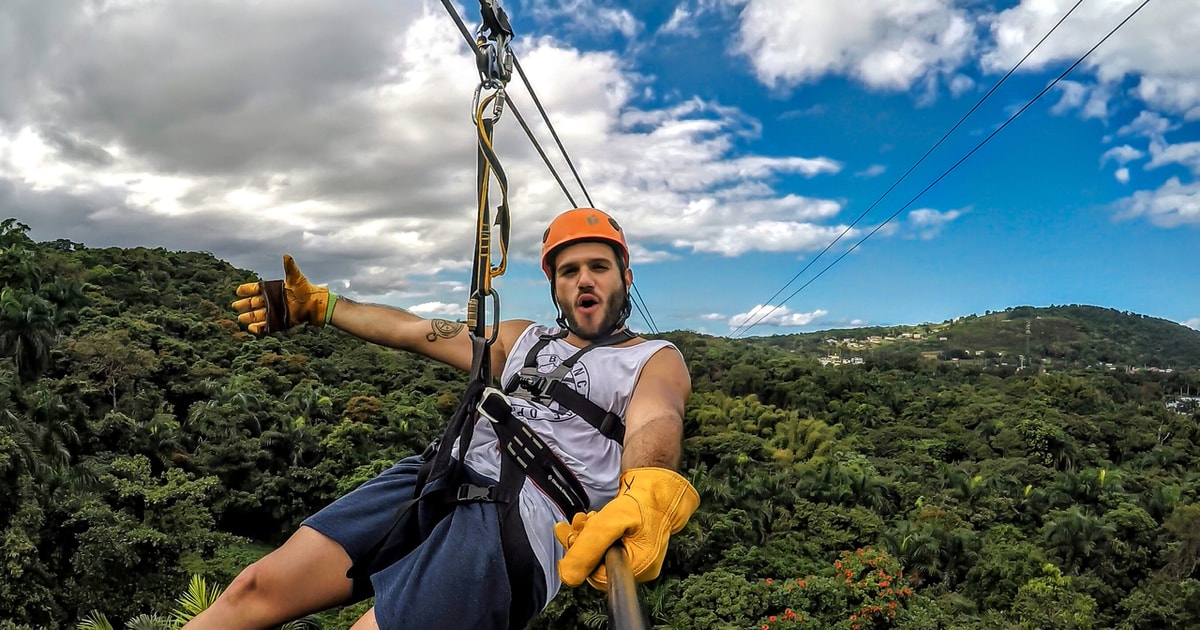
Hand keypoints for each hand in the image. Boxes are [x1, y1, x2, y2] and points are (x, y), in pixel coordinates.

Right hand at [231, 254, 334, 333]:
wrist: (315, 304)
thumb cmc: (306, 289)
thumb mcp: (296, 278)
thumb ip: (290, 268)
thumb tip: (286, 255)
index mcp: (273, 289)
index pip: (257, 289)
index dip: (247, 290)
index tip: (238, 290)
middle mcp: (272, 301)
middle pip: (253, 303)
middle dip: (244, 305)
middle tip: (235, 306)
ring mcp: (275, 312)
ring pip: (257, 315)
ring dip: (248, 317)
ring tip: (240, 318)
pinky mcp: (279, 322)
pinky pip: (266, 326)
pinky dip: (258, 328)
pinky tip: (251, 328)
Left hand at [554, 467, 698, 589]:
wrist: (659, 481)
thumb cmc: (644, 498)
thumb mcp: (613, 520)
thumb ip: (589, 547)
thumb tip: (568, 576)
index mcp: (640, 567)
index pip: (599, 577)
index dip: (582, 557)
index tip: (574, 534)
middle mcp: (640, 565)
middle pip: (598, 565)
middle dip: (583, 543)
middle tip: (577, 521)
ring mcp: (636, 554)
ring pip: (600, 553)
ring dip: (587, 535)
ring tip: (584, 517)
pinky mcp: (631, 542)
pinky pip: (607, 543)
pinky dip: (595, 531)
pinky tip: (592, 518)